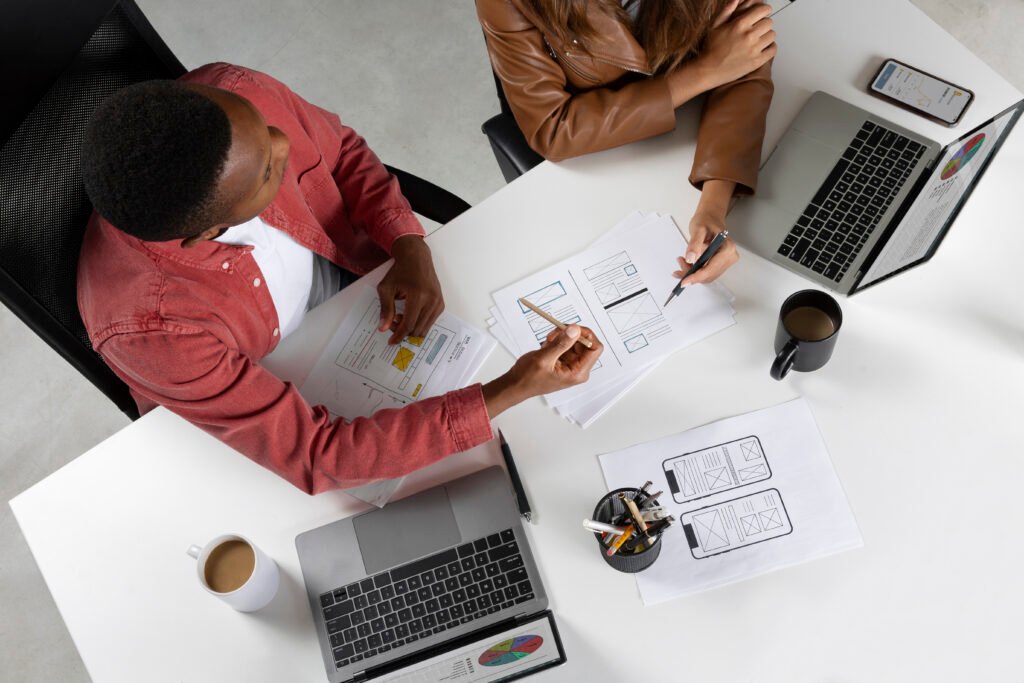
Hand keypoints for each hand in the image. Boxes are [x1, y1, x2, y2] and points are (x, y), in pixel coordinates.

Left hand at [377, 235, 443, 344]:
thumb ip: (385, 309)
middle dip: (403, 331)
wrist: (416, 258)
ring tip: (400, 316)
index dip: (398, 335)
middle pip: (417, 329)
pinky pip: (430, 322)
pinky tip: (410, 314)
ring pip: (425, 328)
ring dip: (411, 328)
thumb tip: (383, 328)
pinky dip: (419, 323)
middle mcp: (431, 300)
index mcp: (418, 296)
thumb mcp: (386, 288)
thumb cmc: (400, 271)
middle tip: (393, 323)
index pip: (408, 324)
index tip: (391, 342)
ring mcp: (438, 302)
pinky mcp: (441, 304)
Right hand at [482, 325, 602, 417]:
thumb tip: (575, 330)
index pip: (595, 349)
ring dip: (561, 337)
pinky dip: (556, 341)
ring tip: (548, 342)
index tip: (573, 328)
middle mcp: (577, 369)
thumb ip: (561, 344)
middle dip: (570, 335)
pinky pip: (565, 344)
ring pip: (573, 341)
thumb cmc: (528, 379)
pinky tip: (546, 346)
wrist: (516, 384)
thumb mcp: (544, 359)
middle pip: (584, 343)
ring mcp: (570, 364)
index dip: (586, 335)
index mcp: (578, 372)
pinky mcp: (563, 360)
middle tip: (556, 332)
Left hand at [676, 180, 739, 285]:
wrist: (709, 217)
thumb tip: (691, 258)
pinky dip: (695, 271)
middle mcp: (729, 256)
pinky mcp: (719, 263)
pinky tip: (687, 264)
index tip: (684, 281)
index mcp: (727, 249)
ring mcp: (725, 261)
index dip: (696, 277)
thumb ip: (694, 244)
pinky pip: (706, 273)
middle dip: (692, 274)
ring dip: (692, 273)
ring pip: (706, 276)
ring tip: (682, 261)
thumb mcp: (698, 229)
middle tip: (679, 267)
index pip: (710, 269)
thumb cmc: (706, 220)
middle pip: (708, 275)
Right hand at [696, 1, 775, 88]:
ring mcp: (754, 49)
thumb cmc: (710, 49)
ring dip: (767, 36)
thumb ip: (727, 11)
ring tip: (759, 39)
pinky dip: (770, 48)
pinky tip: (762, 48)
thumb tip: (736, 0)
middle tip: (758, 28)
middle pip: (769, 22)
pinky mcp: (756, 61)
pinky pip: (772, 49)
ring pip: (772, 35)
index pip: (763, 10)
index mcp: (740, 24)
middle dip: (764, 23)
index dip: (764, 10)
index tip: (762, 13)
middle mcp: (749, 35)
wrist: (708, 71)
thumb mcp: (715, 26)